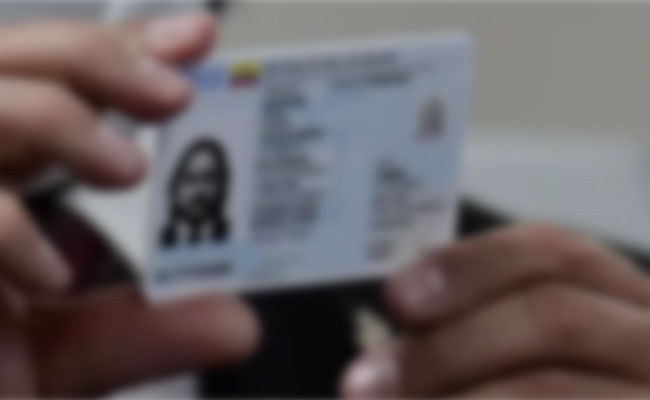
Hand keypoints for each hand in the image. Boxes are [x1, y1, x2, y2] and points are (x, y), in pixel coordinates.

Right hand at [0, 12, 258, 396]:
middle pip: (10, 60)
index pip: (60, 85)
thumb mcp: (64, 362)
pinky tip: (46, 273)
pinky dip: (1, 226)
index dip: (124, 52)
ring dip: (55, 117)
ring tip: (126, 166)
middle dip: (97, 58)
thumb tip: (237, 320)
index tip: (196, 42)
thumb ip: (143, 332)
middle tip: (176, 91)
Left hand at [342, 223, 649, 397]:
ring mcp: (647, 395)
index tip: (395, 297)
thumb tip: (391, 336)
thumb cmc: (540, 388)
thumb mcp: (509, 348)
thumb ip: (469, 334)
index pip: (555, 251)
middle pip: (552, 314)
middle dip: (446, 349)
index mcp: (620, 300)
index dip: (469, 266)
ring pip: (548, 386)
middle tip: (361, 384)